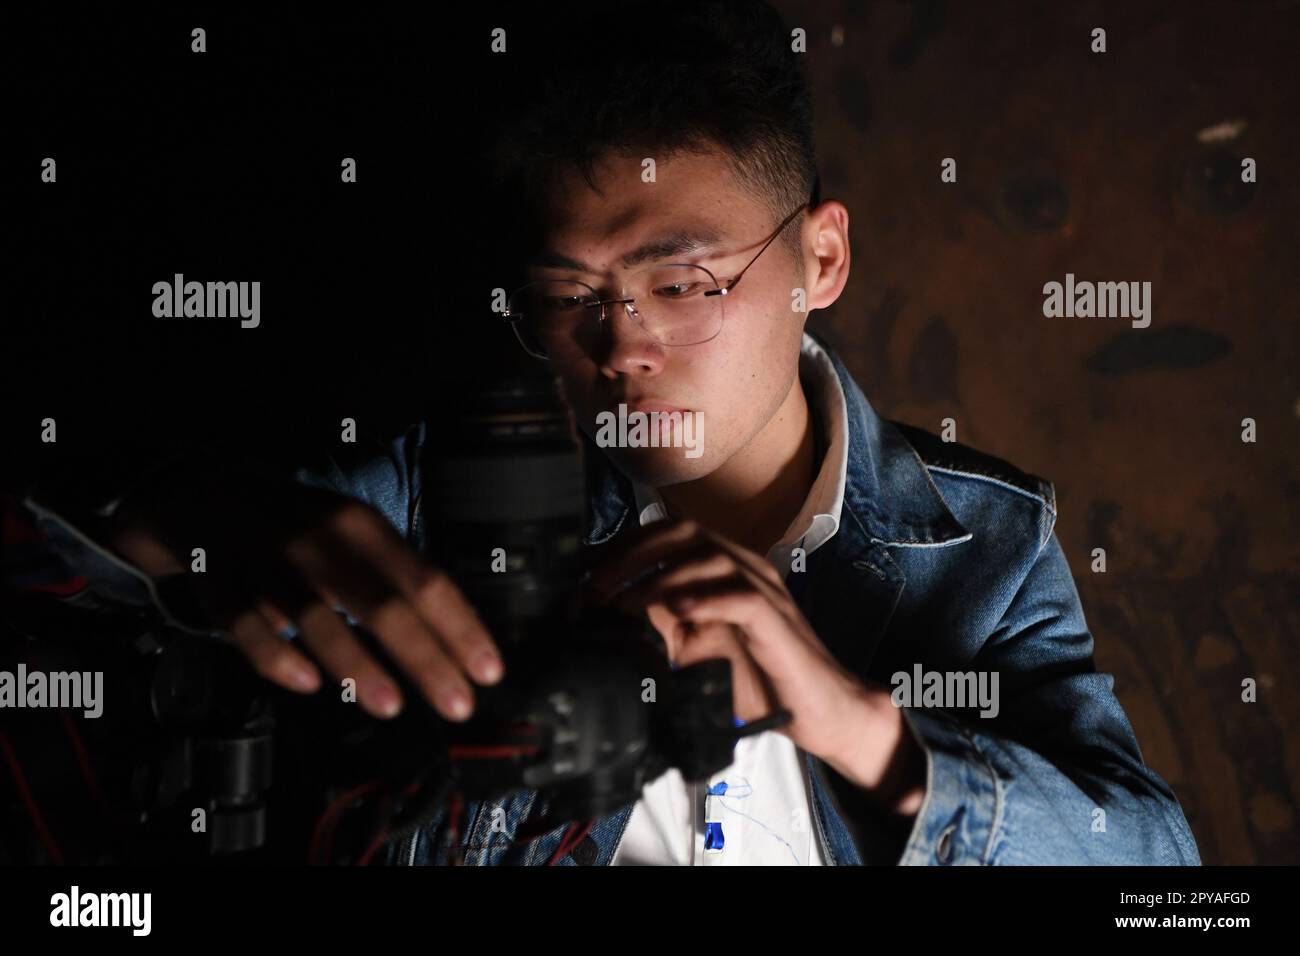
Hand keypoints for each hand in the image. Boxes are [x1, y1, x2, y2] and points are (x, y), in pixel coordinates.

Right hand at [103, 466, 502, 721]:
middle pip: (380, 603)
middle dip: (424, 658)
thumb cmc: (300, 528)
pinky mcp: (220, 581)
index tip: (488, 670)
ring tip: (391, 705)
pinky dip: (276, 655)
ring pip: (315, 616)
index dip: (459, 628)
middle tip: (457, 703)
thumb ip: (398, 577)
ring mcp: (267, 560)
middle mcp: (320, 539)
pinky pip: (246, 624)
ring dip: (356, 665)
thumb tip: (455, 637)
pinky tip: (307, 683)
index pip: (425, 581)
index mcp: (362, 526)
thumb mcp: (356, 533)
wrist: (206, 492)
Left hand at [587, 518, 923, 813]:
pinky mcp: (777, 622)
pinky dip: (705, 599)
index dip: (625, 545)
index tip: (586, 569)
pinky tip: (677, 612)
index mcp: (727, 568)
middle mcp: (747, 568)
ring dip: (659, 577)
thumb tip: (615, 608)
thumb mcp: (698, 645)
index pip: (670, 533)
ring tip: (624, 602)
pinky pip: (741, 597)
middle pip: (685, 533)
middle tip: (596, 585)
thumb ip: (665, 621)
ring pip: (709, 558)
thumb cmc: (763, 678)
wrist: (819, 711)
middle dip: (632, 554)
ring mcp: (766, 591)